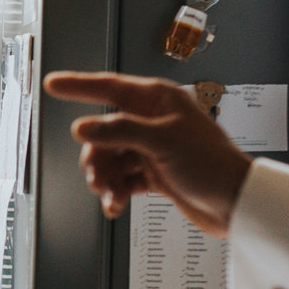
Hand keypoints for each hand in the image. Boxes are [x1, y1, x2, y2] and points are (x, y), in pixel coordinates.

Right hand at [41, 71, 253, 231]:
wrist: (236, 202)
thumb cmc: (212, 163)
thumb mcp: (162, 141)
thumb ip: (119, 131)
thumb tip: (83, 127)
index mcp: (157, 101)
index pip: (108, 87)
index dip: (78, 86)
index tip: (52, 84)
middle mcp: (153, 121)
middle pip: (104, 132)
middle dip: (96, 157)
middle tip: (97, 177)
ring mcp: (153, 148)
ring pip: (111, 158)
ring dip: (105, 178)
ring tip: (111, 194)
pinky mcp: (155, 173)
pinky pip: (123, 179)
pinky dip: (117, 192)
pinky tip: (116, 204)